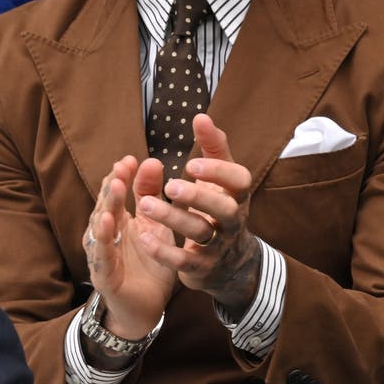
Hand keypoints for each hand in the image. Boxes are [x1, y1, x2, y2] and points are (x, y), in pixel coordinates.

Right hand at [84, 155, 176, 342]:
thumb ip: (152, 198)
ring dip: (107, 205)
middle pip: (106, 205)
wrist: (145, 310)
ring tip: (116, 186)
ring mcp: (101, 253)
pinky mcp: (103, 274)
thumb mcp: (155, 228)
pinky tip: (106, 221)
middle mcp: (105, 235)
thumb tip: (151, 161)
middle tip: (122, 167)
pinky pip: (102, 253)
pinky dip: (102, 237)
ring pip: (101, 226)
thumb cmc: (149, 268)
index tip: (131, 159)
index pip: (116, 194)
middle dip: (114, 185)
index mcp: (118, 223)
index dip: (121, 177)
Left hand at [134, 114, 261, 319]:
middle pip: (223, 209)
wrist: (229, 264)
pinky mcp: (201, 268)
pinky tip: (144, 238)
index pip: (238, 181)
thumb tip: (201, 116)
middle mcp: (231, 221)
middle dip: (198, 196)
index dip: (218, 172)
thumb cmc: (219, 207)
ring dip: (173, 218)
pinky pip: (184, 262)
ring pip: (200, 232)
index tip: (191, 163)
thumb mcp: (220, 179)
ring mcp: (218, 246)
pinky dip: (164, 252)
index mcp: (236, 195)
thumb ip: (213, 148)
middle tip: (171, 185)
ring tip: (147, 205)